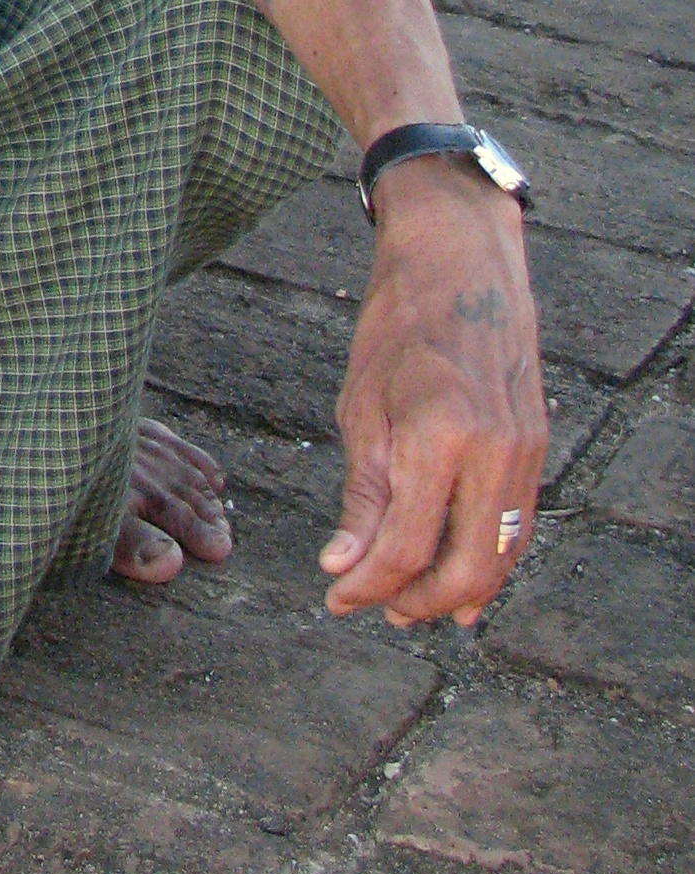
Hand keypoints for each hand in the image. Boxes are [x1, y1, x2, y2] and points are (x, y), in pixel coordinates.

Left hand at [320, 159, 546, 627]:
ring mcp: (525, 452)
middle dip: (416, 603)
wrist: (461, 264)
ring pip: (500, 555)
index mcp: (438, 438)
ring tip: (409, 602)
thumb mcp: (360, 409)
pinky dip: (488, 558)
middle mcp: (493, 452)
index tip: (336, 598)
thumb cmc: (398, 326)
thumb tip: (343, 566)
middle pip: (465, 569)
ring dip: (456, 590)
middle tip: (374, 609)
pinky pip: (517, 524)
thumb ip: (362, 496)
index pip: (406, 547)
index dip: (368, 586)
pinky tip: (458, 572)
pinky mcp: (538, 447)